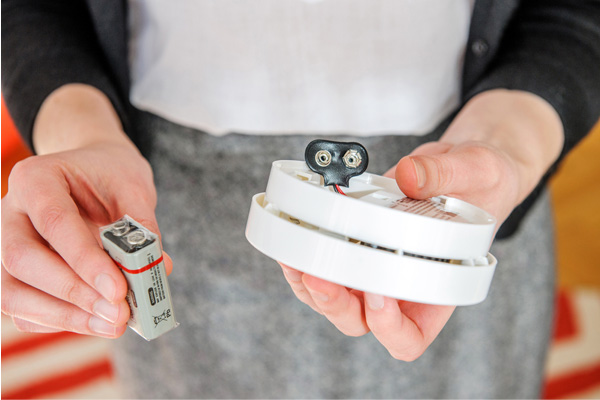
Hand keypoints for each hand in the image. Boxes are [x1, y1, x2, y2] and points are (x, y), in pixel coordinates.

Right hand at [1, 84, 172, 337]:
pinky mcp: (14, 275)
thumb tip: (159, 268)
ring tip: (114, 324)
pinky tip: (98, 323)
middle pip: (22, 260)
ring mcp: (4, 246)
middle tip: (118, 312)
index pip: (54, 222)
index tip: (118, 289)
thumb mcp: (132, 186)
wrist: (92, 174)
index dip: (85, 260)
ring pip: (13, 292)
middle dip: (73, 293)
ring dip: (66, 316)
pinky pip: (23, 309)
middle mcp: (10, 213)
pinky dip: (61, 321)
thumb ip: (142, 225)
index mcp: (35, 179)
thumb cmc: (111, 178)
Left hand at [281, 89, 563, 359]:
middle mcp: (401, 285)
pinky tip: (295, 234)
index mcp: (438, 287)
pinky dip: (304, 254)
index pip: (410, 336)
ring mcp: (373, 265)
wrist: (459, 167)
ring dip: (310, 284)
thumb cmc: (481, 180)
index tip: (380, 294)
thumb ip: (444, 174)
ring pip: (333, 298)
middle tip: (319, 274)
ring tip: (296, 256)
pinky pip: (322, 263)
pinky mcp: (354, 242)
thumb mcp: (477, 170)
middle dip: (335, 304)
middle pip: (359, 320)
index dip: (389, 327)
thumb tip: (408, 175)